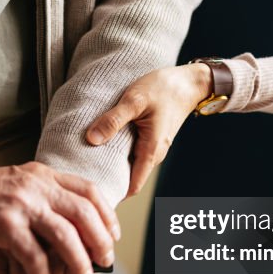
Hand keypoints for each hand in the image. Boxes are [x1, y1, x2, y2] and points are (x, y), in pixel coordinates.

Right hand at [0, 162, 118, 273]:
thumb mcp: (19, 183)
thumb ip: (44, 193)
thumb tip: (72, 217)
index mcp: (43, 175)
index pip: (89, 191)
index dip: (107, 215)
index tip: (113, 236)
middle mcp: (37, 186)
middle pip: (85, 213)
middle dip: (100, 242)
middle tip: (104, 261)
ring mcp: (21, 204)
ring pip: (66, 237)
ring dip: (78, 264)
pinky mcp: (4, 225)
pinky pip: (34, 255)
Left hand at [86, 64, 212, 196]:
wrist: (188, 82)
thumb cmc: (163, 88)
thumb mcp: (135, 100)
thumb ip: (113, 120)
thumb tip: (91, 139)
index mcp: (151, 150)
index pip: (132, 187)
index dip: (114, 192)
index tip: (93, 190)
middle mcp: (153, 154)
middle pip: (129, 179)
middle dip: (109, 179)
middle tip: (84, 175)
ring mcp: (153, 147)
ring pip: (130, 166)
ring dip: (113, 165)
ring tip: (89, 161)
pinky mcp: (150, 139)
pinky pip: (132, 153)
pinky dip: (118, 153)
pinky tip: (103, 144)